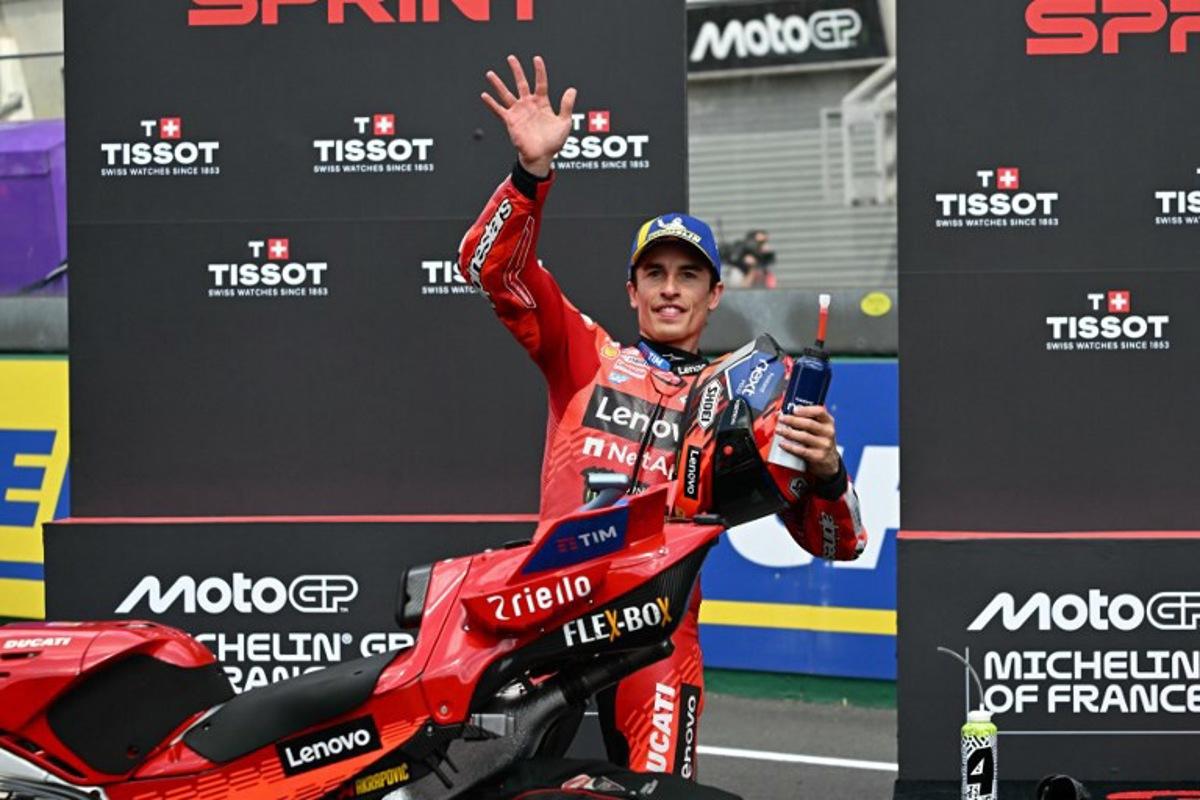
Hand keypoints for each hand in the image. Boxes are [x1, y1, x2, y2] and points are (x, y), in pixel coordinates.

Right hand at [481, 55, 576, 177]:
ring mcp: (518, 112)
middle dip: (516, 71)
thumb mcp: (564, 122)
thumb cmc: (553, 142)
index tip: (536, 59)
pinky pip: (499, 110)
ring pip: (506, 94)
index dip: (539, 71)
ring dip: (498, 84)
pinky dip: (491, 104)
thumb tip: (572, 89)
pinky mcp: (510, 121)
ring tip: (490, 74)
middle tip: (511, 58)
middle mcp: (529, 105)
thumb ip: (567, 105)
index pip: (541, 83)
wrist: (541, 156)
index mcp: (542, 103)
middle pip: (521, 83)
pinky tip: (484, 95)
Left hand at [776, 406, 839, 478]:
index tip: (793, 409)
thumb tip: (786, 412)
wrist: (829, 461)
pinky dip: (790, 446)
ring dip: (788, 432)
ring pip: (804, 437)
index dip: (806, 409)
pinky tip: (782, 443)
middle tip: (781, 419)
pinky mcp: (818, 457)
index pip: (819, 411)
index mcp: (828, 422)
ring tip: (778, 430)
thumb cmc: (819, 441)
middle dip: (792, 420)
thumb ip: (807, 419)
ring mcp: (824, 445)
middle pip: (809, 424)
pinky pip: (801, 451)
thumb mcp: (819, 428)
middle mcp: (828, 432)